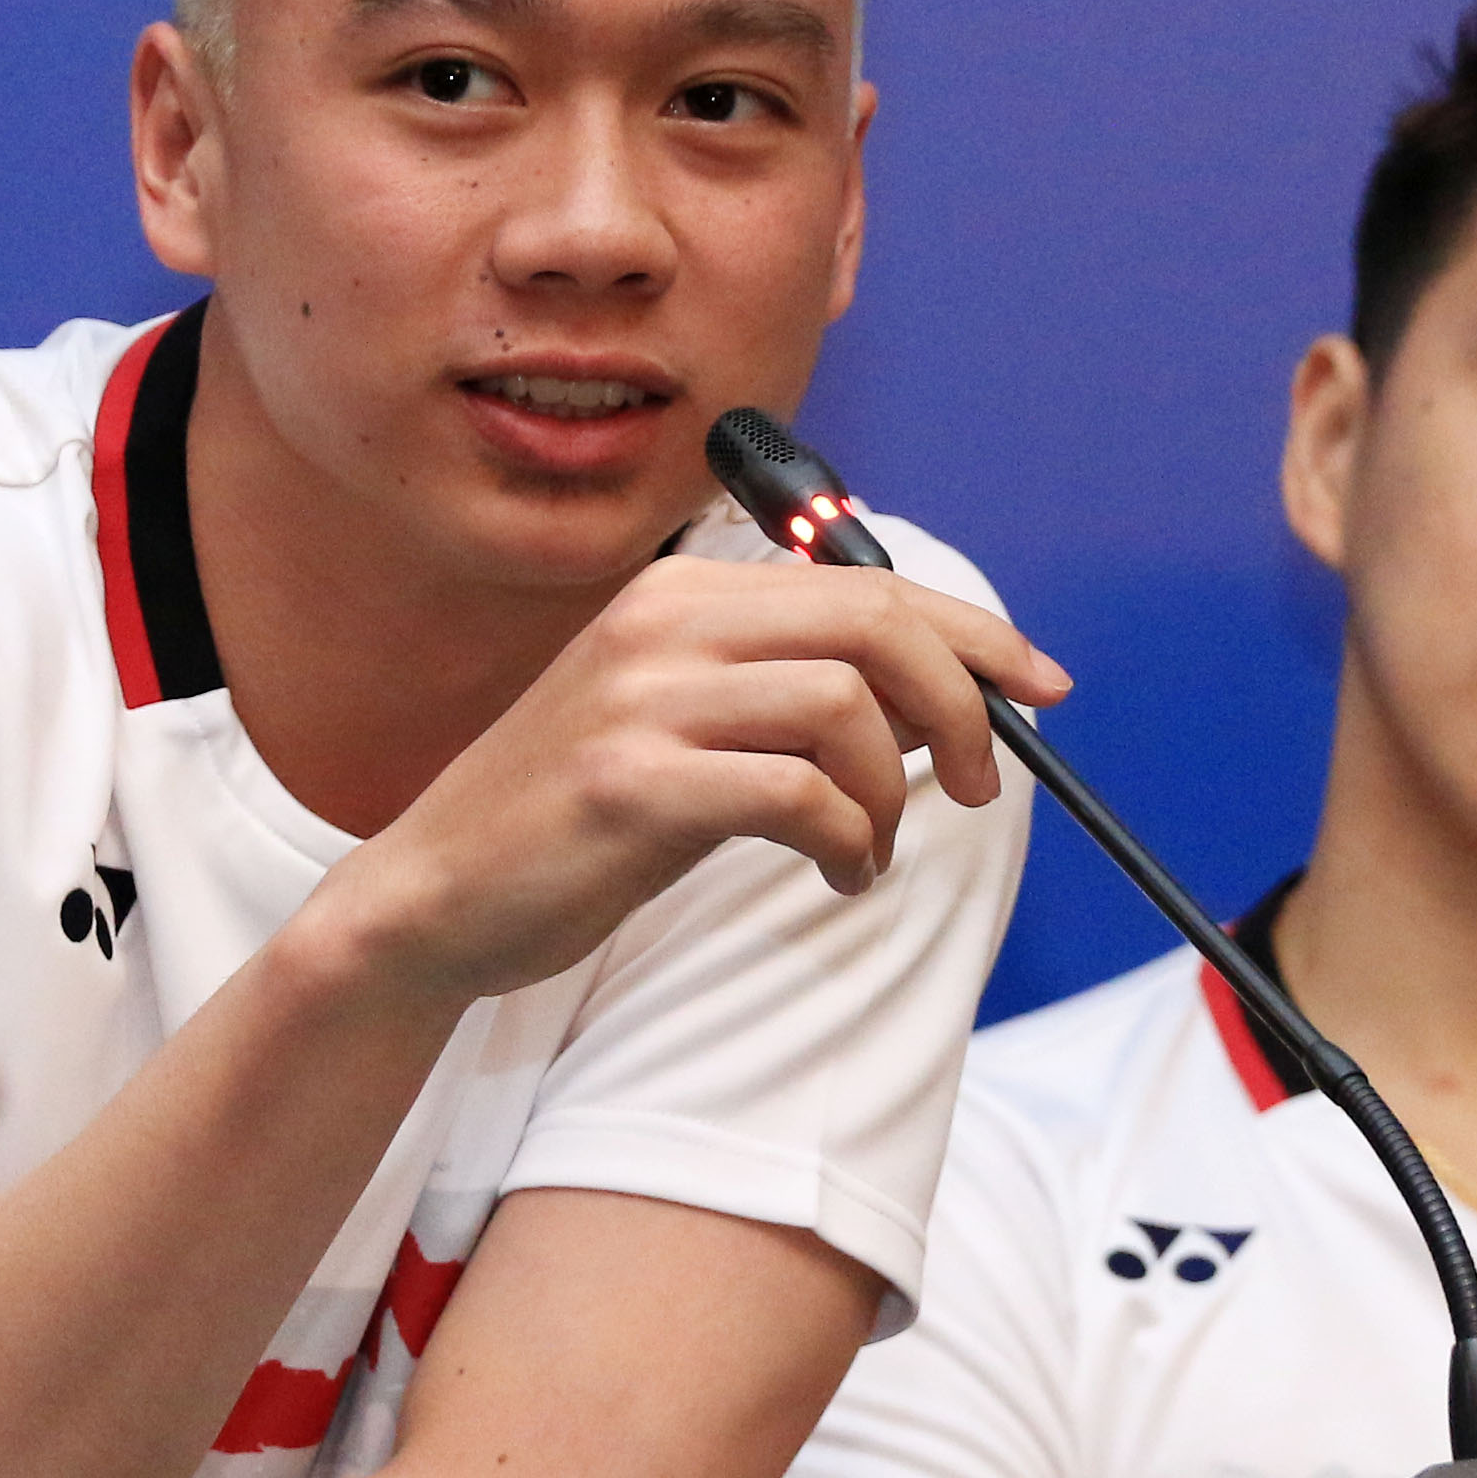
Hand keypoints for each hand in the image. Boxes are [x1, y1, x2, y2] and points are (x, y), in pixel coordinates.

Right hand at [312, 555, 1066, 1002]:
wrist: (434, 894)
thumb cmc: (575, 820)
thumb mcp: (684, 724)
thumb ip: (788, 692)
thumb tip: (936, 702)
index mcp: (685, 595)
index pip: (867, 583)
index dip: (975, 633)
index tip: (1042, 687)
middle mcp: (664, 625)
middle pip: (874, 624)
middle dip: (963, 703)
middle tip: (986, 785)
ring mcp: (642, 701)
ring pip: (846, 707)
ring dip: (893, 793)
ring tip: (869, 850)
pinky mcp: (631, 784)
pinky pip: (798, 795)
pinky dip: (849, 841)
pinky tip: (836, 875)